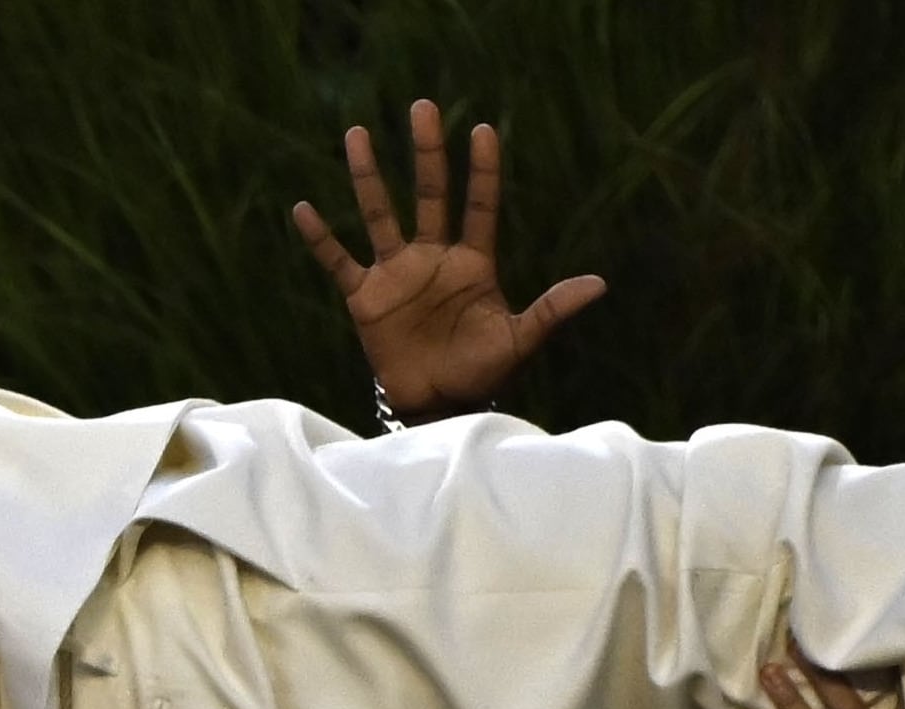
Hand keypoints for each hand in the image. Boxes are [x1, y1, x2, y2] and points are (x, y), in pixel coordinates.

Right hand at [294, 100, 603, 423]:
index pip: (479, 205)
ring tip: (357, 134)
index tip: (483, 130)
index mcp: (472, 263)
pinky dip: (321, 238)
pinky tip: (304, 209)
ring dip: (368, 177)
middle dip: (427, 152)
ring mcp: (397, 273)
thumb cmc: (481, 371)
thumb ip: (553, 308)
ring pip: (380, 214)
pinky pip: (339, 261)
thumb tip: (600, 284)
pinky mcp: (365, 297)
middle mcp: (433, 258)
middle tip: (423, 107)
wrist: (438, 405)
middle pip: (430, 193)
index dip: (482, 170)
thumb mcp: (520, 339)